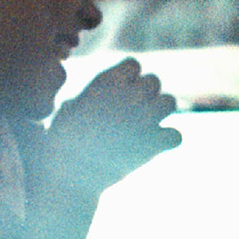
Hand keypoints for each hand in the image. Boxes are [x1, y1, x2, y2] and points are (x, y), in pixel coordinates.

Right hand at [38, 58, 180, 205]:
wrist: (70, 173)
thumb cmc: (62, 142)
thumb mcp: (68, 110)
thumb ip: (87, 97)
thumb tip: (84, 100)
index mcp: (108, 82)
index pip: (134, 64)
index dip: (129, 78)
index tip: (120, 93)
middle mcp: (130, 95)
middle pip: (155, 81)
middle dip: (146, 94)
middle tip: (134, 112)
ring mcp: (144, 119)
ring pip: (170, 102)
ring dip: (161, 112)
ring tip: (147, 125)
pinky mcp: (153, 144)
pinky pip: (176, 135)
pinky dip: (169, 141)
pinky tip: (156, 145)